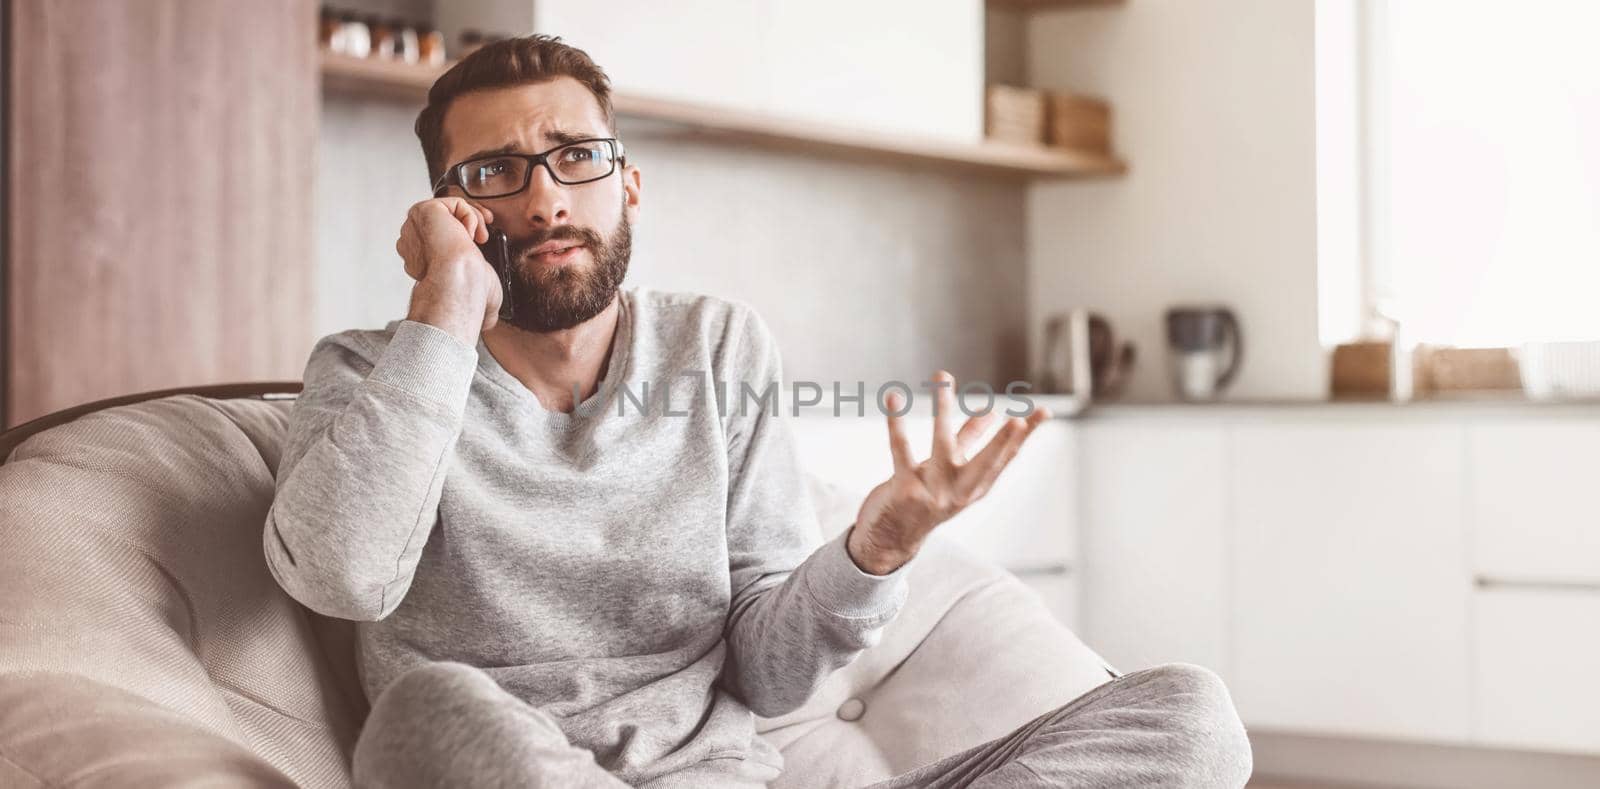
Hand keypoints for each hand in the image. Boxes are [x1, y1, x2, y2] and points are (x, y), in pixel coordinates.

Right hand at [396, 197, 502, 344]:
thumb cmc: (468, 294)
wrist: (461, 284)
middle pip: (442, 220)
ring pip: (448, 209)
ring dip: (472, 219)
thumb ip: (479, 298)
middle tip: (482, 239)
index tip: (481, 242)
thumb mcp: (477, 296)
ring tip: (480, 237)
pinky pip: (452, 203)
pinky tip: (473, 233)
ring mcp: (414, 228)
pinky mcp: (422, 211)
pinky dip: (470, 214)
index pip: (439, 238)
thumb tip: (491, 321)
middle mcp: (413, 244)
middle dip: (468, 224)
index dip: (463, 237)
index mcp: (420, 261)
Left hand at [847, 371, 1050, 574]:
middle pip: (986, 463)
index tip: (1044, 412)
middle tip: (1018, 419)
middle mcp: (959, 491)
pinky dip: (897, 424)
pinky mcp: (904, 489)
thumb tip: (992, 409)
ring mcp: (933, 492)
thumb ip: (970, 439)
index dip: (1026, 435)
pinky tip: (894, 399)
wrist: (891, 538)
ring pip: (941, 445)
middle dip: (1003, 442)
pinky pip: (901, 451)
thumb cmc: (926, 497)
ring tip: (942, 376)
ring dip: (942, 409)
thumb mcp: (953, 470)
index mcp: (976, 485)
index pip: (1007, 457)